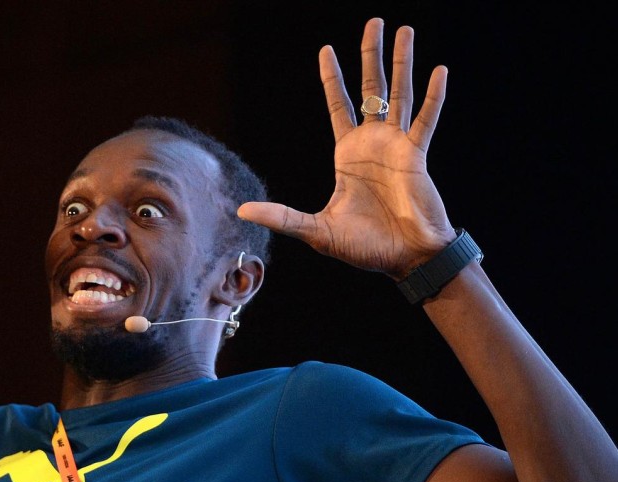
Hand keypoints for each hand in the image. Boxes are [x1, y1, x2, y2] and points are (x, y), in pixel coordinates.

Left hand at [238, 18, 455, 278]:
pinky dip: (432, 96)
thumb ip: (281, 216)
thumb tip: (241, 210)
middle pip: (371, 89)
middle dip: (370, 56)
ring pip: (400, 94)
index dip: (333, 79)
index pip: (338, 106)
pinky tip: (437, 70)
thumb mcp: (315, 230)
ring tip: (405, 30)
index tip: (327, 50)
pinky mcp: (417, 156)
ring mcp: (397, 147)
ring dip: (403, 63)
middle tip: (373, 22)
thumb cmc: (365, 248)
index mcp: (348, 155)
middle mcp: (373, 144)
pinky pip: (426, 119)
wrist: (404, 259)